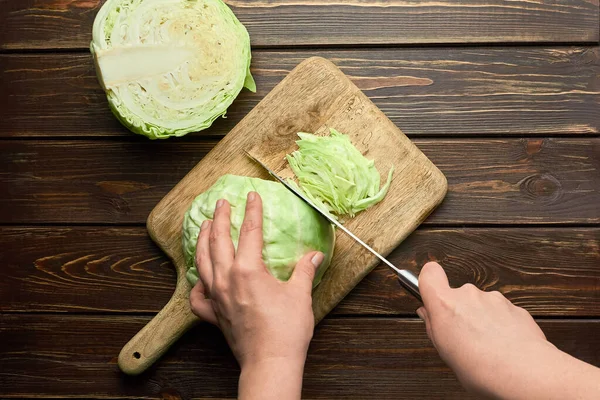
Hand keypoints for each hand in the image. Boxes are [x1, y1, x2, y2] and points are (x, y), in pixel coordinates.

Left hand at [189, 192, 323, 399]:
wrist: (270, 362)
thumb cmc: (286, 329)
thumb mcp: (300, 295)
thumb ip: (305, 270)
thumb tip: (314, 255)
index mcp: (248, 269)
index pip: (249, 231)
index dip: (252, 211)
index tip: (252, 195)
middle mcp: (227, 279)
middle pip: (218, 240)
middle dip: (219, 218)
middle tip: (220, 203)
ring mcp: (217, 296)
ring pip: (203, 261)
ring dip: (202, 240)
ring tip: (203, 226)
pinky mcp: (213, 314)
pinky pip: (198, 295)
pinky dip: (197, 283)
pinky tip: (201, 278)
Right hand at [417, 261, 599, 399]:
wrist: (524, 372)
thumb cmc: (482, 368)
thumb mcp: (445, 351)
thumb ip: (434, 326)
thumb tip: (429, 314)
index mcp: (445, 304)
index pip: (429, 273)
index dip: (429, 281)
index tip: (430, 293)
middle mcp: (469, 295)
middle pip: (457, 295)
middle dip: (460, 312)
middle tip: (462, 337)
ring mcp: (494, 299)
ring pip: (481, 305)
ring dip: (481, 319)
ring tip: (486, 346)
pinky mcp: (515, 307)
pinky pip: (501, 313)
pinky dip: (500, 325)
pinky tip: (503, 346)